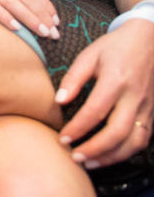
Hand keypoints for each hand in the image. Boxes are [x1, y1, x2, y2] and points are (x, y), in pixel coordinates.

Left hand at [56, 19, 153, 167]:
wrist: (149, 40)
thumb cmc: (114, 47)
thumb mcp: (89, 55)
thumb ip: (73, 78)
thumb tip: (59, 101)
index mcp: (116, 80)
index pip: (96, 110)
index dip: (78, 128)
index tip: (63, 138)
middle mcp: (134, 96)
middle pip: (117, 131)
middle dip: (95, 149)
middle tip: (74, 157)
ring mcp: (146, 106)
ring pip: (134, 140)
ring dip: (111, 156)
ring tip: (89, 163)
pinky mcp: (152, 112)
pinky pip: (143, 138)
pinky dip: (126, 152)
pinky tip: (109, 155)